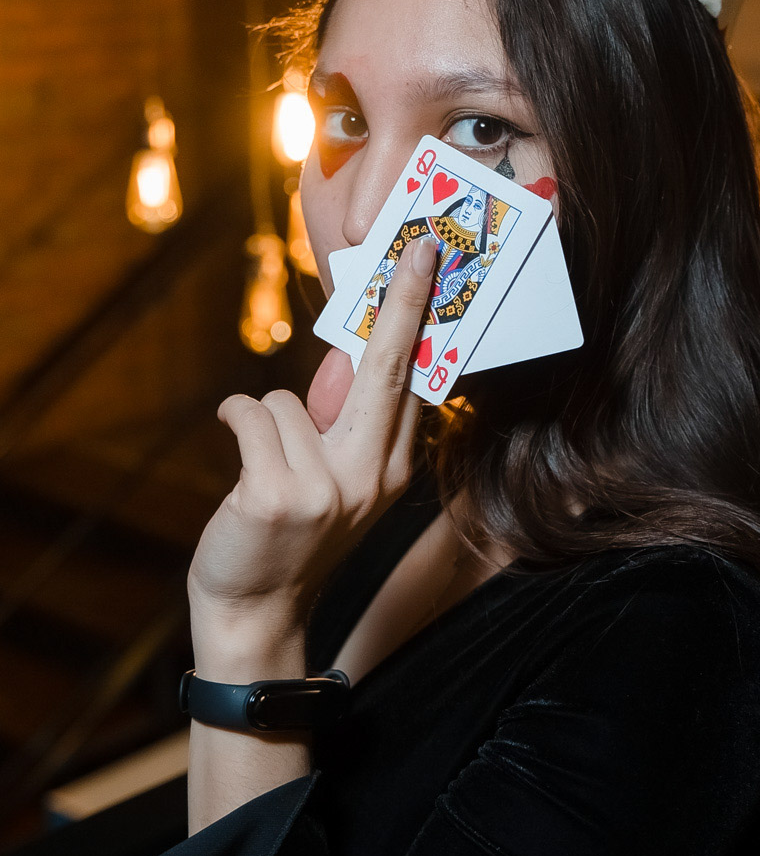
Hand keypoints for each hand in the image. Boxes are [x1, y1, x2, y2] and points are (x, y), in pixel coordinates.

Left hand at [187, 234, 436, 654]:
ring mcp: (325, 489)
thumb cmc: (292, 537)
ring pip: (285, 400)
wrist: (255, 610)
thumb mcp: (340, 486)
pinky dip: (233, 420)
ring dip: (264, 423)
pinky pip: (248, 413)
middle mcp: (371, 479)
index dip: (420, 318)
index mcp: (394, 472)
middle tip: (416, 244)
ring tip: (264, 473)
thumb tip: (350, 354)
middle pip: (386, 370)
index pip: (413, 382)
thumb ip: (350, 427)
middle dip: (401, 302)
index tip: (429, 262)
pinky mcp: (275, 494)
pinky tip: (238, 456)